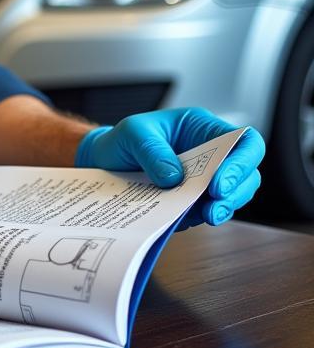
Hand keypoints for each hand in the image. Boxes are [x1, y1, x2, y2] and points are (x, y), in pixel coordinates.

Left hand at [74, 107, 264, 228]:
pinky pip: (204, 212)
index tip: (219, 184)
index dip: (241, 162)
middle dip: (235, 193)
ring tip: (206, 216)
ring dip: (222, 209)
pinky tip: (182, 218)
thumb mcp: (132, 134)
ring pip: (231, 196)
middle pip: (246, 174)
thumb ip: (152, 151)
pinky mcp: (190, 200)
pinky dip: (198, 217)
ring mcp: (202, 179)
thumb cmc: (121, 140)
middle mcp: (209, 154)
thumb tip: (174, 177)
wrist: (101, 162)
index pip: (243, 141)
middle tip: (214, 209)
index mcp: (202, 128)